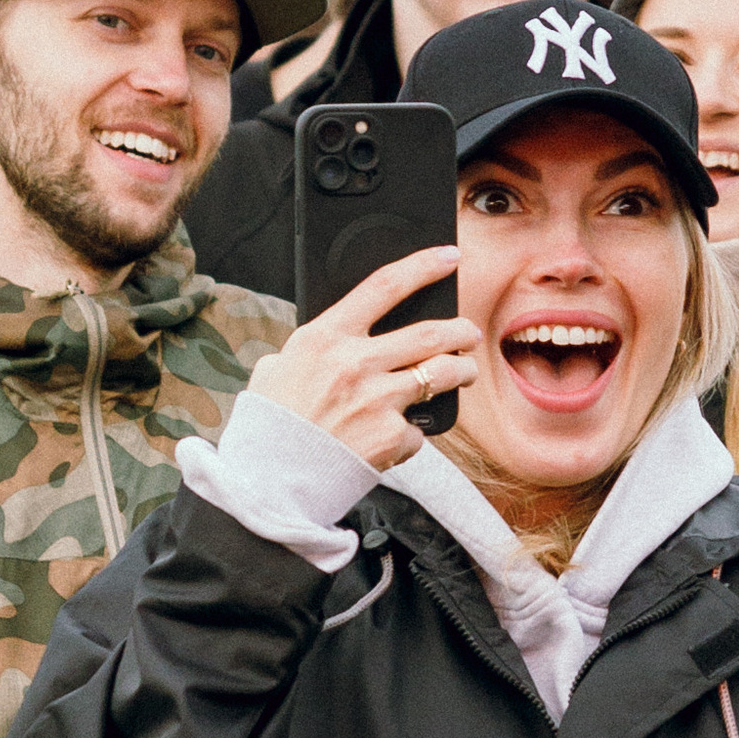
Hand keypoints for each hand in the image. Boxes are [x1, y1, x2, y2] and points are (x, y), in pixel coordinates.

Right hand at [247, 250, 482, 471]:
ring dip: (461, 370)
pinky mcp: (391, 436)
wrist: (268, 480)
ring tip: (462, 371)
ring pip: (442, 373)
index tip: (448, 257)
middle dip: (460, 330)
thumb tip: (338, 340)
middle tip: (469, 332)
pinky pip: (418, 429)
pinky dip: (413, 433)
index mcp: (325, 337)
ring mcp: (378, 400)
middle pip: (431, 333)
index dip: (423, 266)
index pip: (384, 286)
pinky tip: (397, 438)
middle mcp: (356, 363)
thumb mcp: (277, 368)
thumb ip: (313, 350)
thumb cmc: (270, 423)